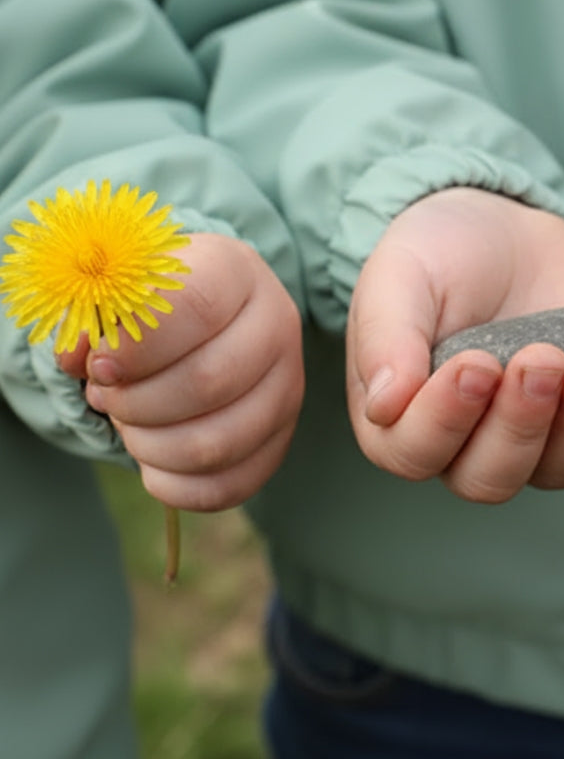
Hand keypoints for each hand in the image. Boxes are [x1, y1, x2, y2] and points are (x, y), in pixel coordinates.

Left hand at [58, 233, 303, 511]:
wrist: (204, 316)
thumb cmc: (153, 299)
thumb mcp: (119, 287)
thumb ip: (91, 315)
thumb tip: (80, 357)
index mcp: (236, 271)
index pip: (197, 308)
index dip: (139, 347)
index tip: (100, 365)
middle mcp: (277, 324)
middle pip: (210, 382)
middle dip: (138, 404)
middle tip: (106, 397)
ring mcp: (288, 385)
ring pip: (220, 441)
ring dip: (152, 446)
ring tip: (129, 427)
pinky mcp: (282, 436)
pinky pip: (232, 484)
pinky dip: (177, 487)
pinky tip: (150, 464)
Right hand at [346, 188, 563, 501]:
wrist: (502, 229)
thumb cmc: (437, 254)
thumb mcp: (399, 276)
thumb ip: (386, 337)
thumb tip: (384, 405)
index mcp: (403, 420)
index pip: (416, 454)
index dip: (445, 420)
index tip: (474, 362)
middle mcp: (466, 442)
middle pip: (490, 478)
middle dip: (519, 424)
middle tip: (539, 358)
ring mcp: (533, 434)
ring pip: (557, 469)